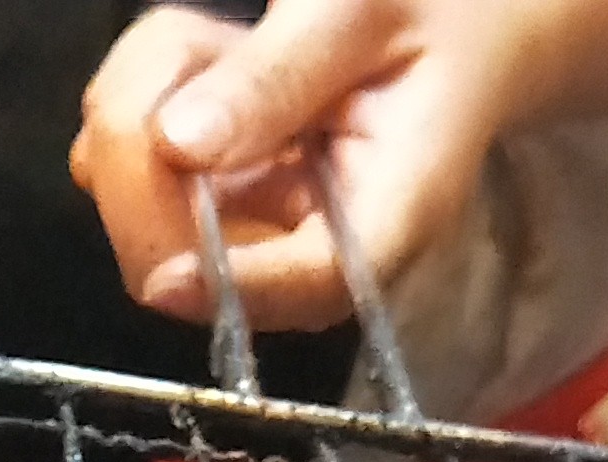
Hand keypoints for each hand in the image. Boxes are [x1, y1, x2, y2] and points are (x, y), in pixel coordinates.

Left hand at [69, 0, 607, 331]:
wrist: (475, 14)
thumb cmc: (449, 7)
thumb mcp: (365, 7)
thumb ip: (276, 76)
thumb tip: (181, 143)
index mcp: (387, 219)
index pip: (300, 287)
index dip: (223, 285)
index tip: (165, 268)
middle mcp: (315, 247)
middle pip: (183, 256)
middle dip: (150, 149)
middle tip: (193, 43)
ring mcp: (258, 227)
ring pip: (137, 204)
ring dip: (140, 103)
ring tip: (214, 38)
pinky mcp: (219, 197)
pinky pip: (131, 166)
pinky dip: (141, 99)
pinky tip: (201, 56)